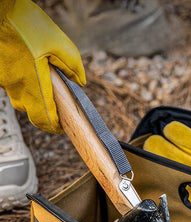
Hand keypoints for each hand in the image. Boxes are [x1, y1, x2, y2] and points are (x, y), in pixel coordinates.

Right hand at [0, 0, 84, 132]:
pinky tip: (28, 68)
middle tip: (57, 104)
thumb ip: (73, 66)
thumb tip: (80, 82)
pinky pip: (12, 86)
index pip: (44, 119)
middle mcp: (16, 87)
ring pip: (20, 99)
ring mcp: (4, 81)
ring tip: (43, 81)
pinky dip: (22, 83)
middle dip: (46, 112)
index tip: (62, 126)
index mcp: (34, 85)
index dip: (54, 126)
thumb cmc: (23, 23)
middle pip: (32, 112)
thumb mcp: (59, 43)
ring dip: (33, 96)